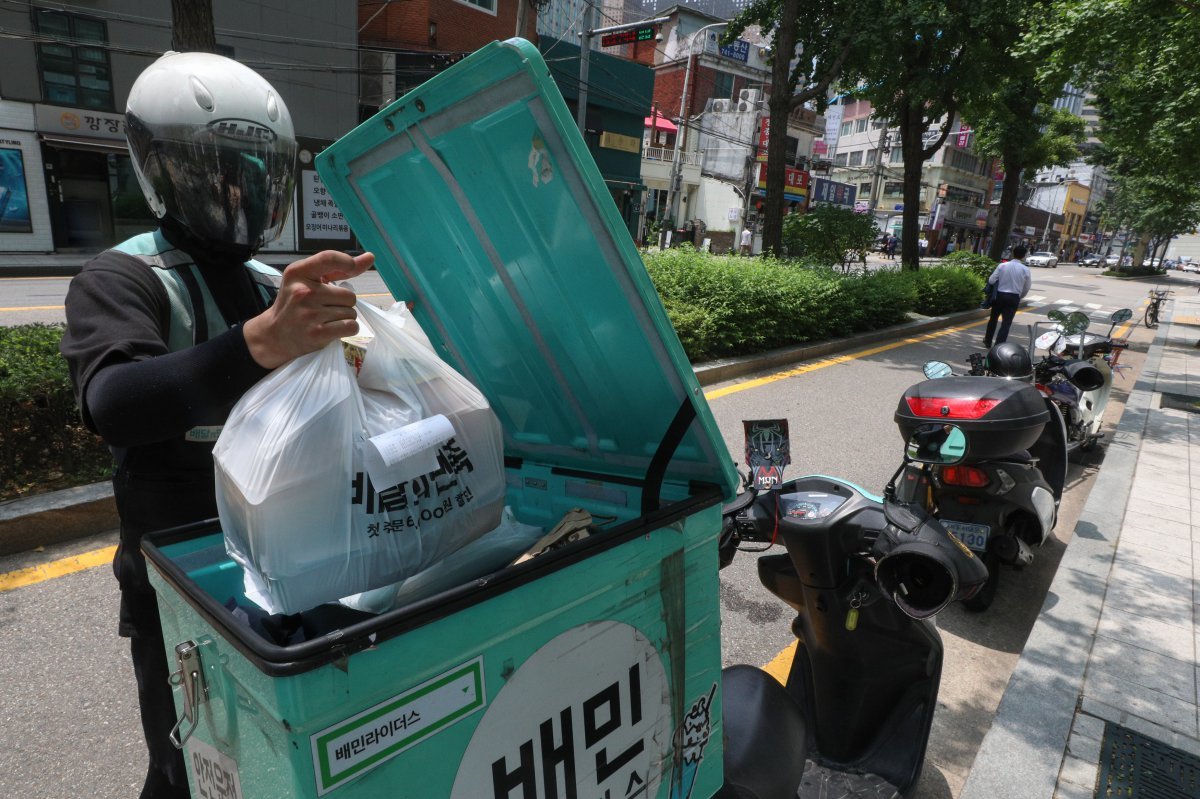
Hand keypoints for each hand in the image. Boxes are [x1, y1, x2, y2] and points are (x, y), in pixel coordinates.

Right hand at [243, 250, 374, 368]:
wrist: (275, 335)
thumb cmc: (296, 304)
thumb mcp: (308, 281)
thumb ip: (338, 269)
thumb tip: (370, 258)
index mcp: (298, 273)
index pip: (328, 258)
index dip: (347, 262)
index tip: (353, 268)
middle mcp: (303, 291)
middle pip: (349, 294)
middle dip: (344, 302)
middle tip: (327, 307)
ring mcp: (310, 313)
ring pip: (351, 312)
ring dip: (345, 317)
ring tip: (327, 319)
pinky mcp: (317, 333)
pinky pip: (351, 326)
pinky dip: (348, 329)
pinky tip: (334, 329)